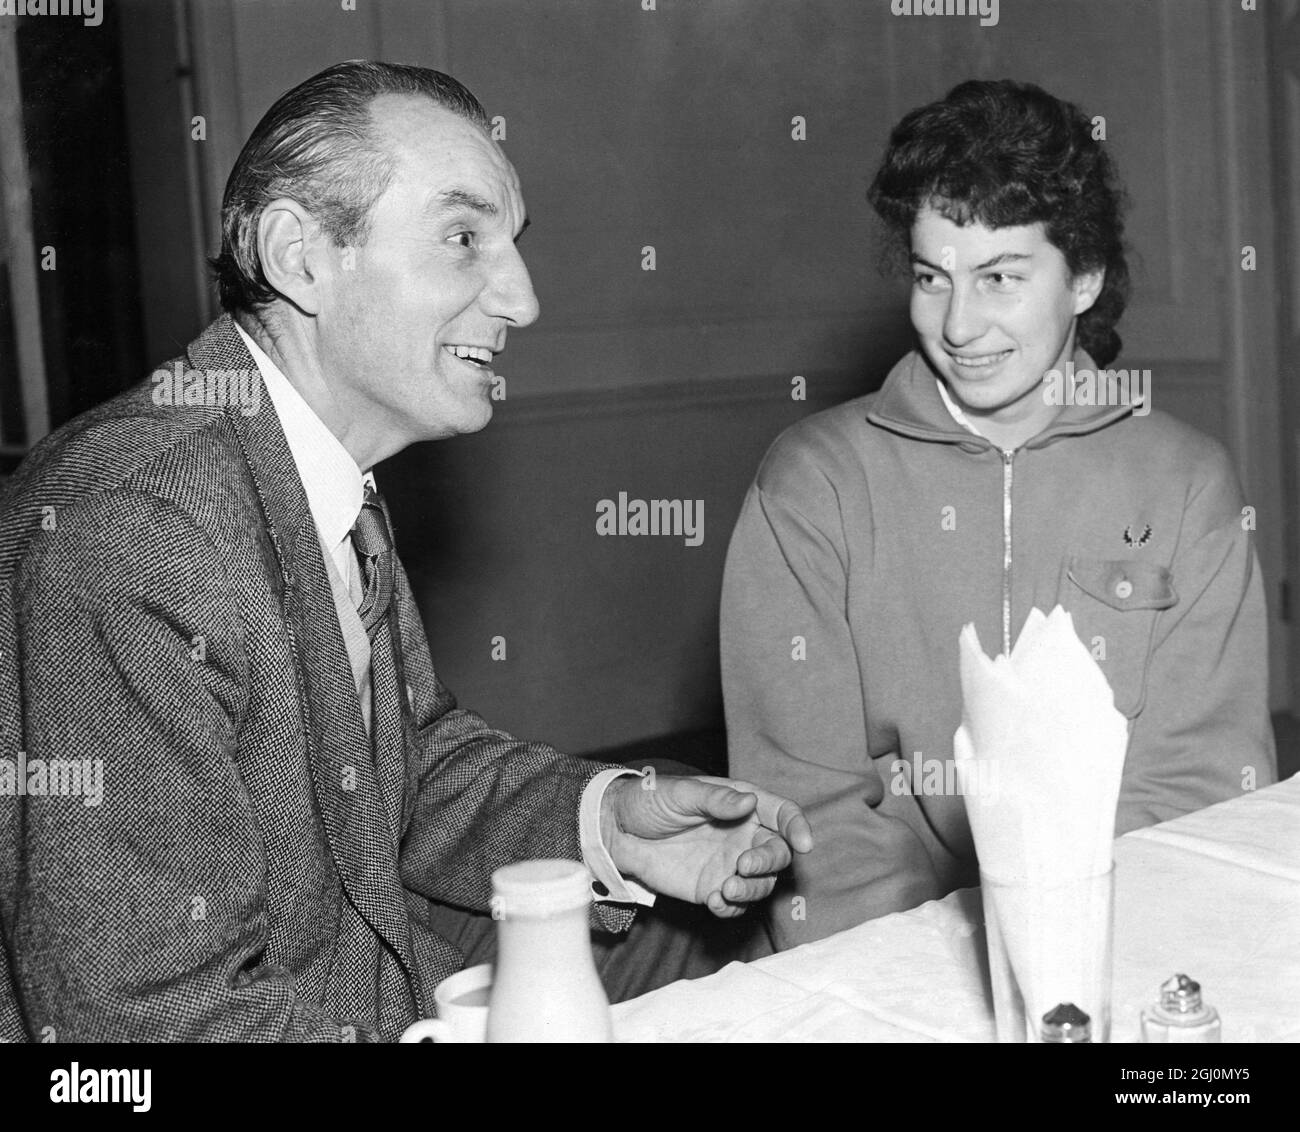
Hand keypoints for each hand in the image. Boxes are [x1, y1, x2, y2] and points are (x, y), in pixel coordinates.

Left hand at [601, 774, 812, 917]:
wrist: (617, 832)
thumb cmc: (650, 801)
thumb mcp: (681, 793)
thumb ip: (716, 799)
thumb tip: (749, 802)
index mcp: (742, 804)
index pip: (782, 814)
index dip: (797, 827)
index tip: (803, 843)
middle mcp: (743, 835)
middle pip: (778, 852)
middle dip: (769, 862)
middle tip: (744, 866)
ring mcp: (730, 864)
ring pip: (762, 883)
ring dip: (752, 889)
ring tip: (726, 889)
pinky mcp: (713, 888)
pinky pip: (736, 905)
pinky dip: (731, 908)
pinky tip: (714, 901)